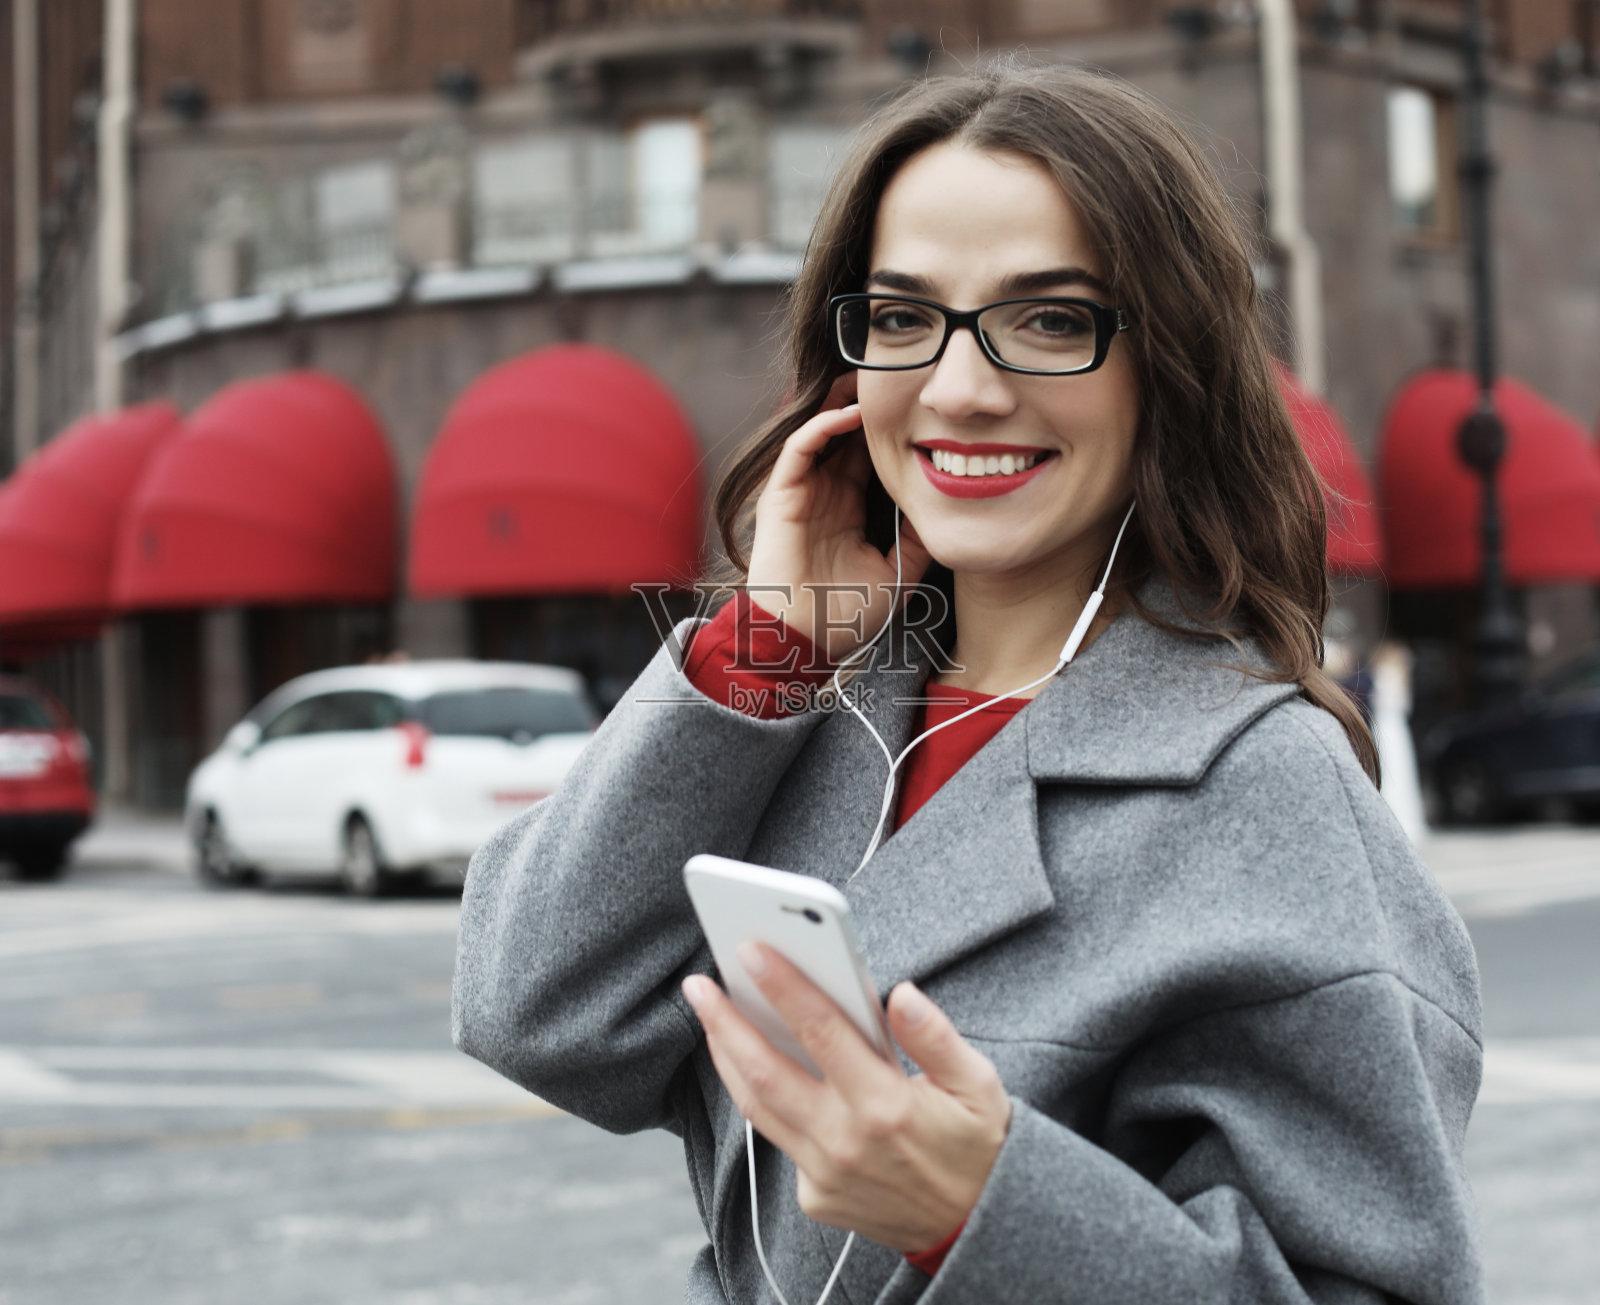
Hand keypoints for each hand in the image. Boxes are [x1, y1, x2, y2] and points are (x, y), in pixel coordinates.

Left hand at [681, 944, 1010, 1252]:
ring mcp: (824, 1172)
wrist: (974, 1228)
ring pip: (756, 1106)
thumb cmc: (977, 1146)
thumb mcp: (979, 1087)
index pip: (821, 1031)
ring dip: (726, 1056)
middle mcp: (845, 1140)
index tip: (752, 950)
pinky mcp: (815, 1196)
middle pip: (765, 1070)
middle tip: (698, 984)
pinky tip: (753, 1067)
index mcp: (886, 1104)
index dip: (784, 986)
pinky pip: (779, 1139)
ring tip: (710, 1017)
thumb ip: (937, 1038)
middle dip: (725, 1021)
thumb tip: (903, 994)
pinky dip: (762, 1100)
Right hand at [745, 375, 931, 661]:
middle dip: (868, 403)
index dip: (891, 429)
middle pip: (845, 434)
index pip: (868, 454)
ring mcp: (802, 491)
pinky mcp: (782, 494)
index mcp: (849, 506)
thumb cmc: (846, 615)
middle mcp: (825, 493)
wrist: (806, 640)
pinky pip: (800, 447)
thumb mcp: (898, 573)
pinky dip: (823, 425)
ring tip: (873, 379)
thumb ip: (918, 541)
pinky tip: (852, 413)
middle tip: (899, 376)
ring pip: (821, 430)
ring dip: (843, 402)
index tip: (924, 407)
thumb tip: (949, 510)